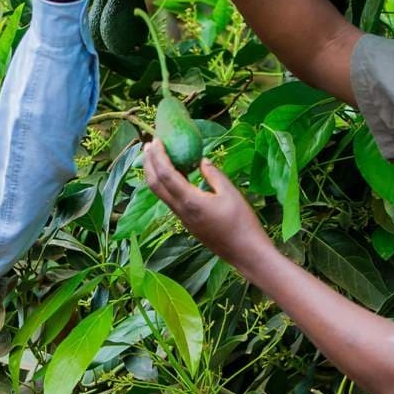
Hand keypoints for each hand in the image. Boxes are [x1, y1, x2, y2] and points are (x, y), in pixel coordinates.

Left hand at [142, 139, 274, 272]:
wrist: (245, 253)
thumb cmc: (242, 222)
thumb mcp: (230, 193)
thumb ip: (213, 175)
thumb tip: (201, 161)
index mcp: (190, 200)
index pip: (165, 174)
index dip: (158, 156)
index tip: (156, 140)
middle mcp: (181, 211)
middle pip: (155, 185)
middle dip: (148, 164)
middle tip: (148, 145)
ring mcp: (182, 219)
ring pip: (160, 194)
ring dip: (155, 175)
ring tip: (156, 157)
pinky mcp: (187, 223)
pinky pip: (171, 200)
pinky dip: (166, 185)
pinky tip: (175, 175)